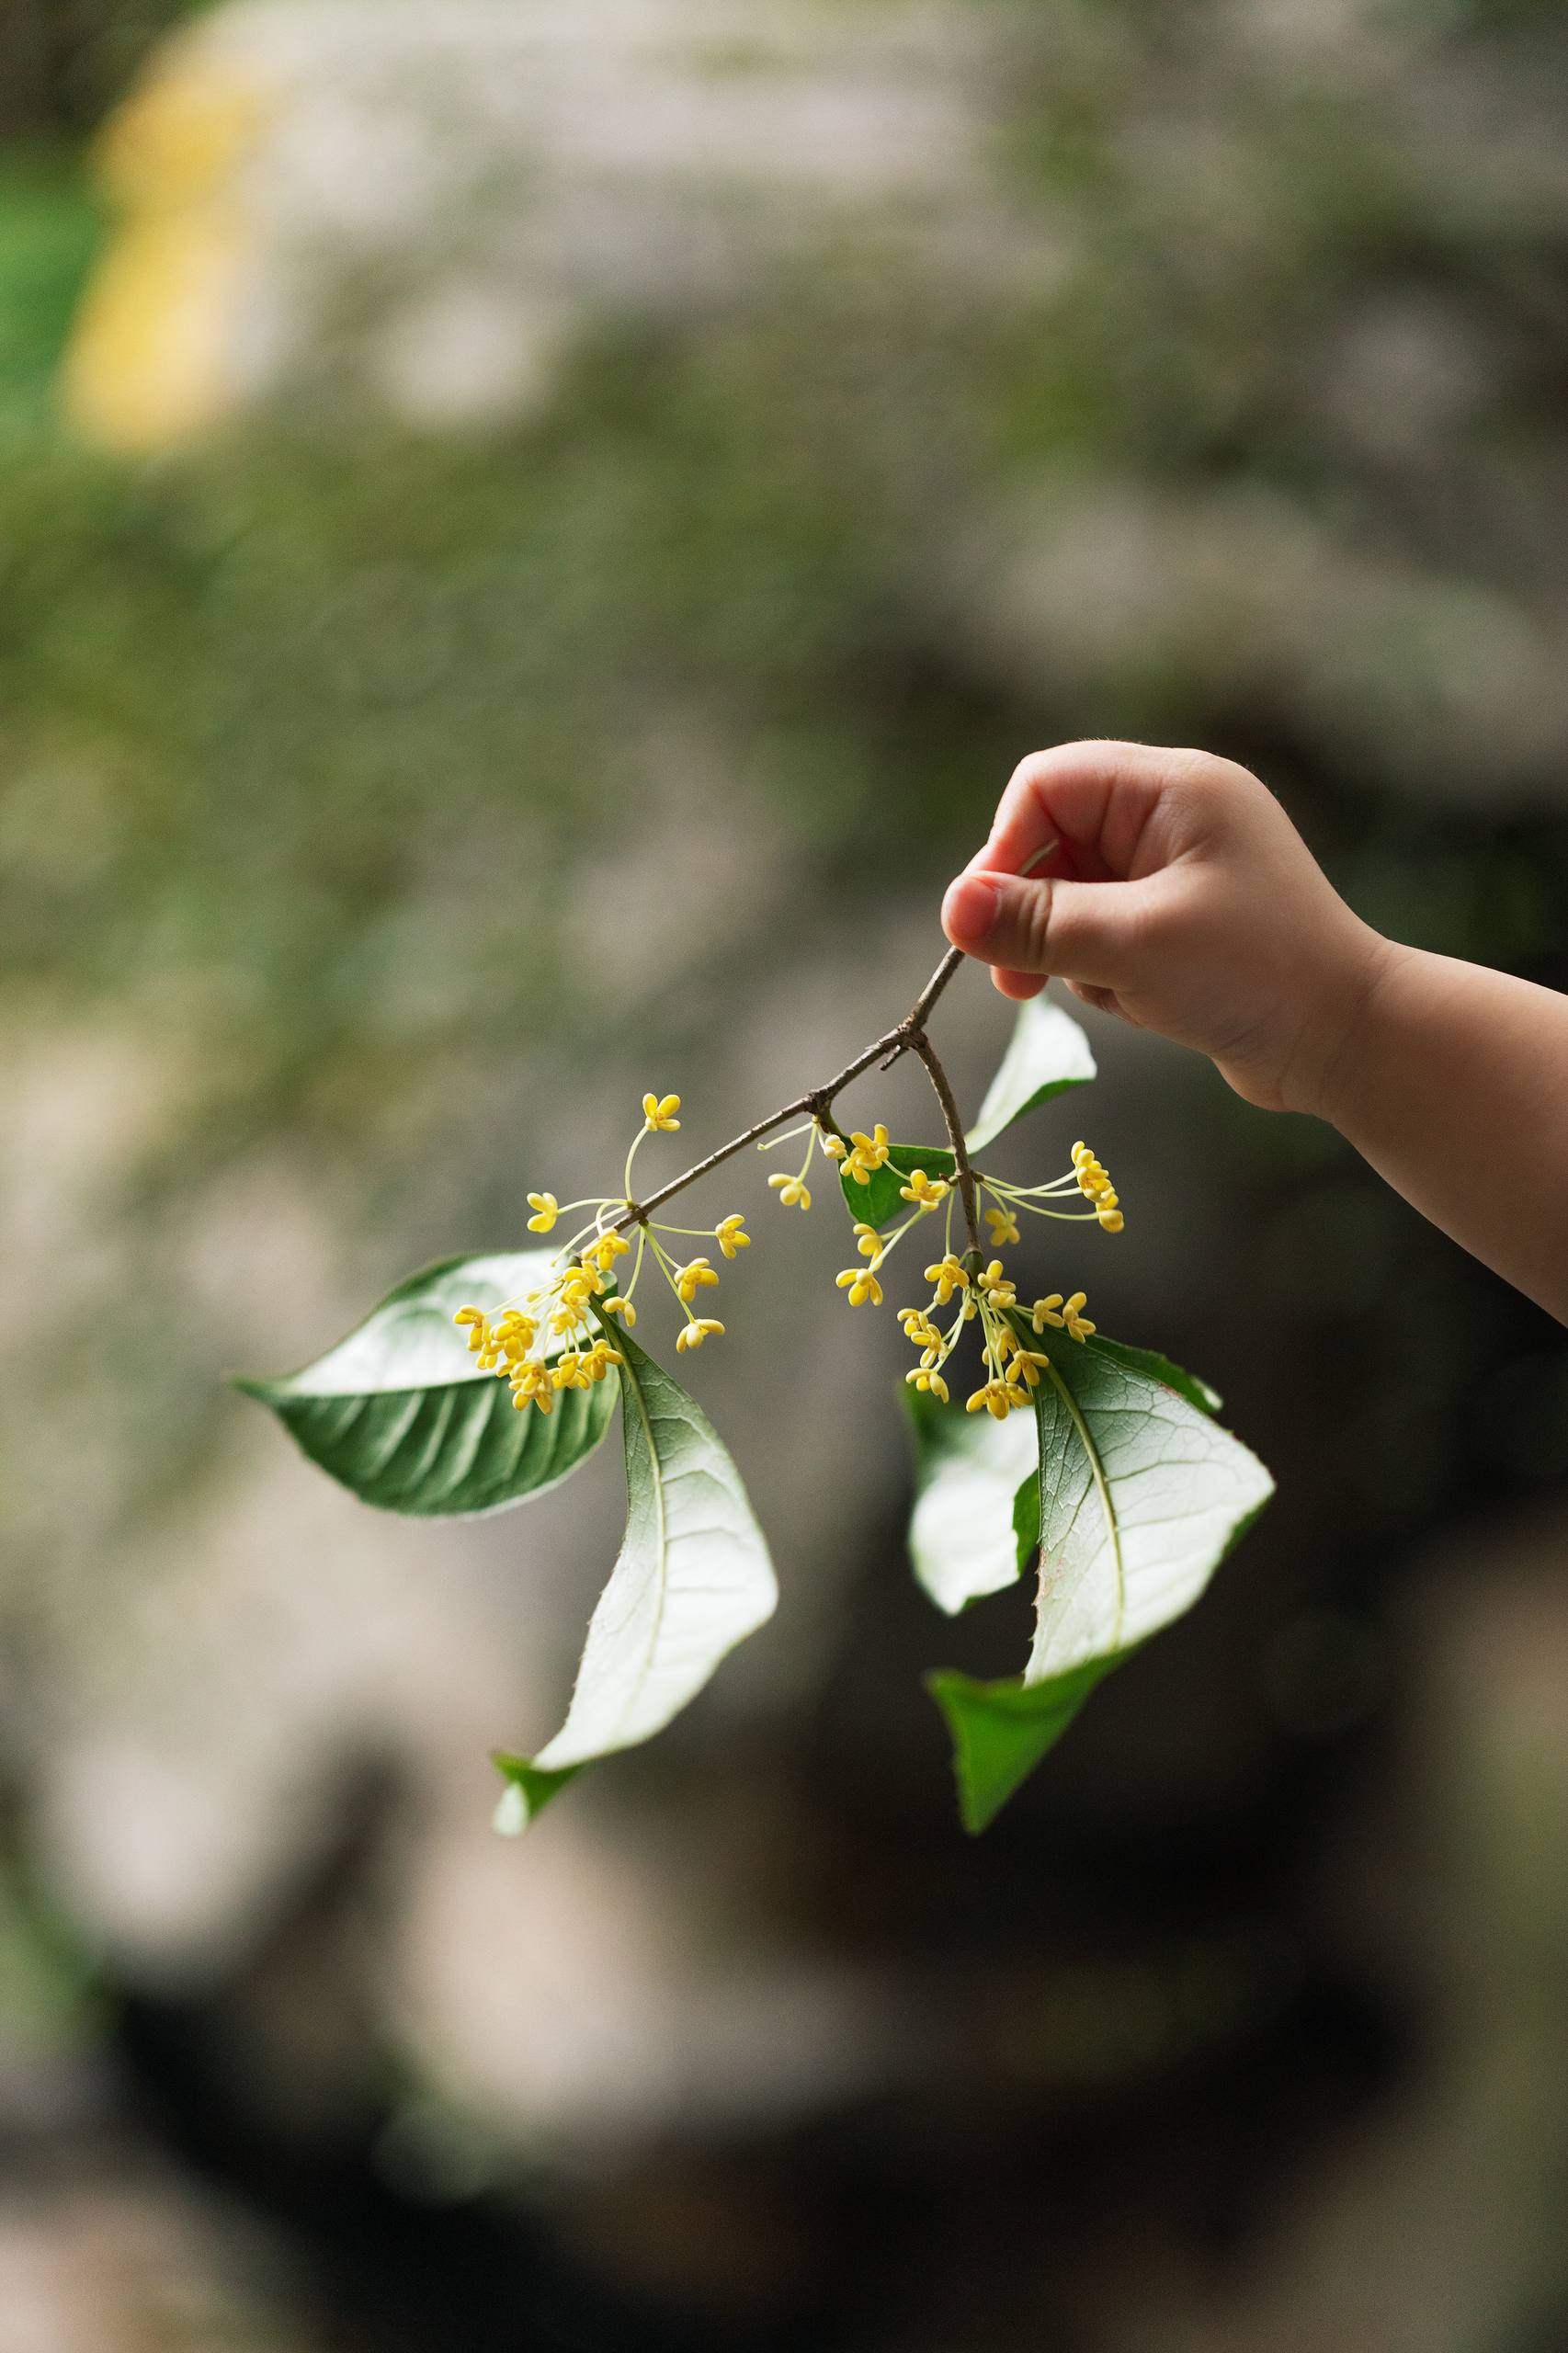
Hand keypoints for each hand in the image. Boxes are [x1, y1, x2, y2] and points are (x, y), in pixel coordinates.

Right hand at [941, 740, 1389, 1113]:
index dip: (1005, 847)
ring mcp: (1179, 871)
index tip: (990, 920)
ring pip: (1071, 893)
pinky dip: (1100, 969)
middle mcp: (1175, 817)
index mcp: (1173, 789)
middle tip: (1016, 979)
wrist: (1349, 1042)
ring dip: (1066, 947)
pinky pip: (1103, 931)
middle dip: (1030, 909)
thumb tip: (950, 909)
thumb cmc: (1256, 976)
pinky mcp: (1181, 923)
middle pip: (1053, 839)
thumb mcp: (1134, 946)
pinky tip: (1137, 1003)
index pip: (1047, 784)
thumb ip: (1038, 922)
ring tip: (1100, 992)